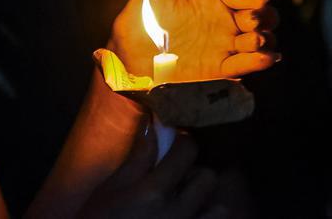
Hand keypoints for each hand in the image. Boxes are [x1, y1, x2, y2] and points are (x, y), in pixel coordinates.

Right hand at [79, 126, 224, 218]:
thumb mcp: (111, 189)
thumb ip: (137, 158)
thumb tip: (152, 122)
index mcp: (153, 191)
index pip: (186, 152)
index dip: (184, 141)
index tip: (176, 142)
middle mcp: (177, 212)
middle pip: (208, 178)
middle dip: (195, 172)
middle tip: (178, 176)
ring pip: (220, 209)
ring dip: (206, 202)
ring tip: (187, 202)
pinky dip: (206, 218)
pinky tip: (189, 216)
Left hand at [110, 0, 279, 79]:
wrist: (128, 56)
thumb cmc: (140, 15)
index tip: (256, 0)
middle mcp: (224, 19)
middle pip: (265, 16)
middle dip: (266, 18)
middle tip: (250, 24)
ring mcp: (224, 44)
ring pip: (264, 40)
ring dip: (265, 41)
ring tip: (249, 42)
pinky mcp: (221, 68)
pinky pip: (250, 65)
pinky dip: (261, 61)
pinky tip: (258, 56)